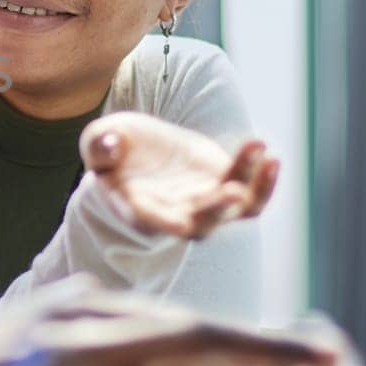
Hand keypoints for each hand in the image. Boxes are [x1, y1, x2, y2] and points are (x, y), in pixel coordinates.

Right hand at [80, 111, 279, 238]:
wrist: (140, 150)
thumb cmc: (114, 148)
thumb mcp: (98, 140)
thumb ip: (100, 145)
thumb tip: (110, 146)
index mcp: (137, 208)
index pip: (151, 221)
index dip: (164, 223)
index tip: (178, 224)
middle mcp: (175, 214)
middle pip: (201, 224)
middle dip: (218, 210)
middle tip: (233, 192)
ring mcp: (206, 203)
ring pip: (236, 210)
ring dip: (256, 192)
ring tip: (268, 160)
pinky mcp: (226, 185)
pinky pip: (252, 193)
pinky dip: (264, 180)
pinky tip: (267, 153)